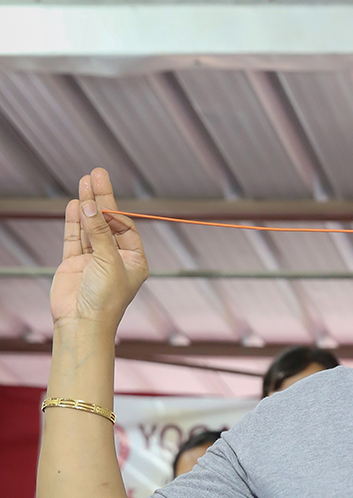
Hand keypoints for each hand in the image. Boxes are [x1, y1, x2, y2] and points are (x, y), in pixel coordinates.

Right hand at [50, 169, 147, 331]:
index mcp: (134, 261)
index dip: (114, 213)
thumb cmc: (105, 299)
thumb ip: (99, 232)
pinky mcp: (74, 264)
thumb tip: (90, 206)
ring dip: (86, 206)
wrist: (81, 324)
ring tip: (84, 181)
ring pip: (90, 227)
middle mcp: (114, 259)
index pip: (125, 227)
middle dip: (102, 199)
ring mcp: (93, 261)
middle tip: (97, 173)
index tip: (104, 203)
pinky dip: (73, 222)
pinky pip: (74, 238)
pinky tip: (73, 204)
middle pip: (108, 222)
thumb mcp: (108, 261)